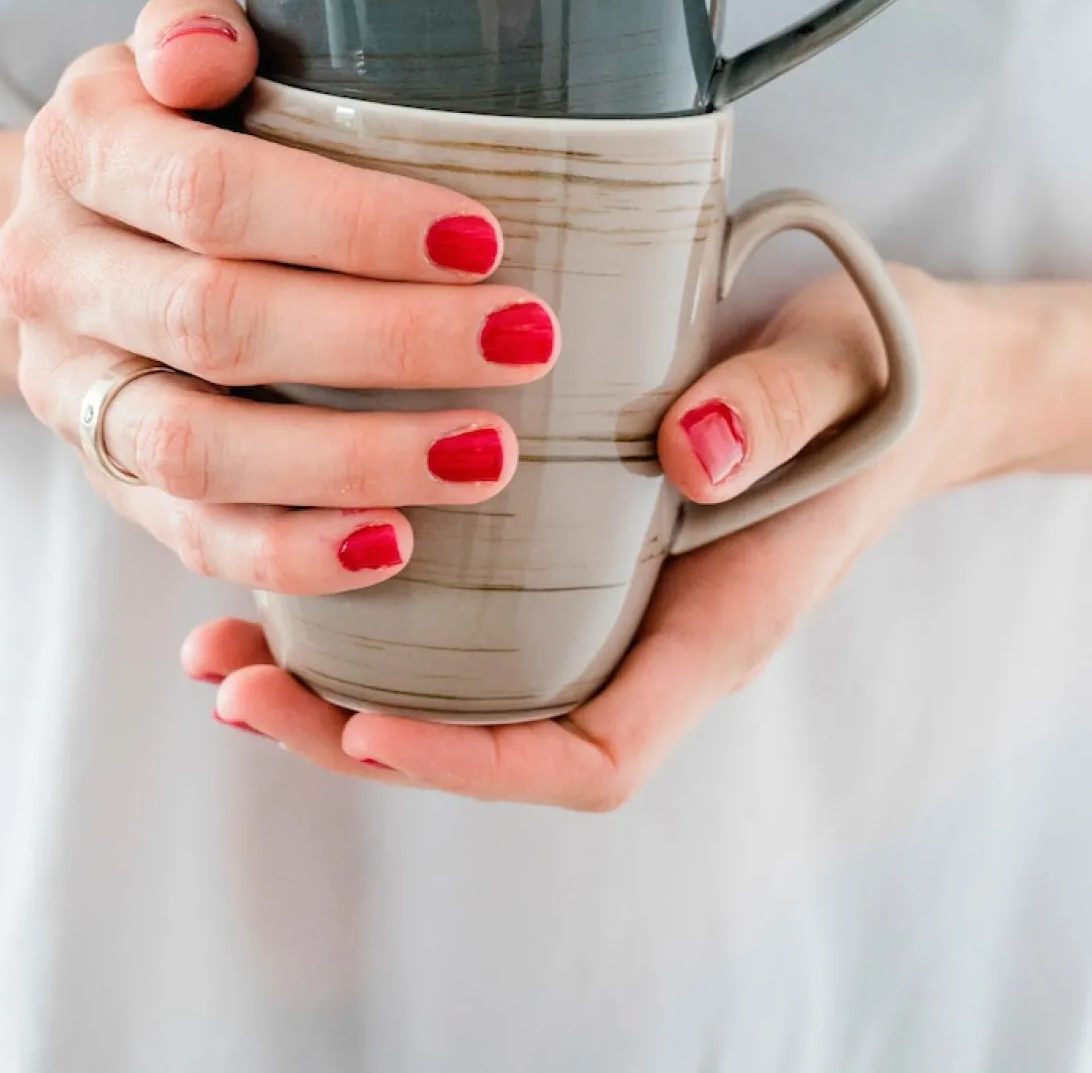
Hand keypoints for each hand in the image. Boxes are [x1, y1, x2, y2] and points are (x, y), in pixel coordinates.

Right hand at [0, 0, 558, 593]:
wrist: (66, 234)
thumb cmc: (170, 127)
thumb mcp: (172, 52)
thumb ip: (194, 30)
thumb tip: (209, 55)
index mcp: (82, 147)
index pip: (211, 192)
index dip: (348, 222)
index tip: (484, 239)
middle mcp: (56, 272)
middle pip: (217, 324)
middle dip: (385, 339)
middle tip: (529, 341)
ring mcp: (73, 387)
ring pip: (198, 448)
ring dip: (351, 461)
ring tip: (489, 453)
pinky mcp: (105, 476)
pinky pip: (188, 533)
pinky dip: (291, 553)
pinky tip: (396, 545)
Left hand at [183, 266, 1072, 805]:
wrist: (896, 355)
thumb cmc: (876, 369)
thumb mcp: (841, 368)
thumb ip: (777, 411)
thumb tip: (689, 455)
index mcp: (713, 625)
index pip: (590, 754)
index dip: (474, 763)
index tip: (368, 725)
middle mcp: (645, 630)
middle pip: (492, 737)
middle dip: (356, 734)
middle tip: (236, 685)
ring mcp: (603, 591)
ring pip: (459, 680)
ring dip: (335, 677)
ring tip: (221, 644)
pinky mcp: (569, 538)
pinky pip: (463, 604)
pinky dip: (368, 593)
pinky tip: (284, 545)